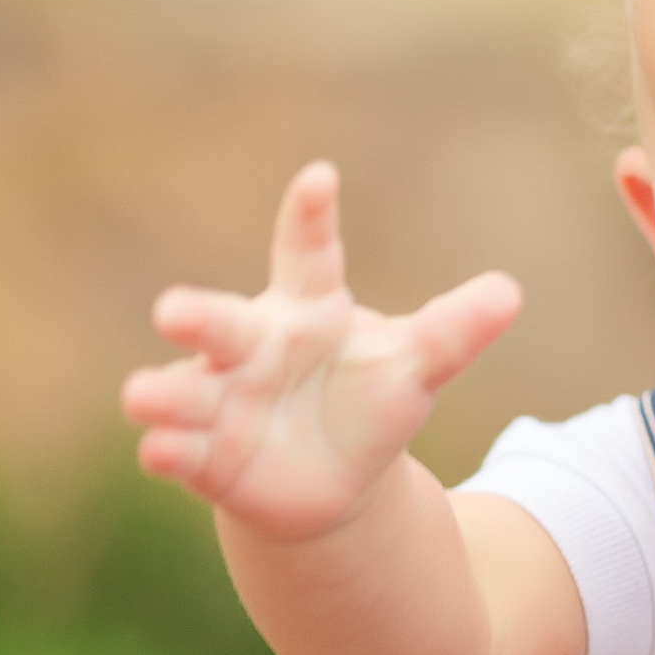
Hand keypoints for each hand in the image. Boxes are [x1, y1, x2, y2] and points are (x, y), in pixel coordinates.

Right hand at [119, 161, 520, 540]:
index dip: (311, 217)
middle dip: (195, 317)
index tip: (321, 178)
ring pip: (182, 390)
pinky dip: (169, 450)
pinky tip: (161, 451)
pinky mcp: (205, 457)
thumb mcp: (416, 366)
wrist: (330, 477)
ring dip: (162, 393)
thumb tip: (511, 293)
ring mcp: (220, 401)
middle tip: (172, 310)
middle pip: (220, 325)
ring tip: (143, 396)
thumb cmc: (368, 401)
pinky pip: (179, 450)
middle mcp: (251, 348)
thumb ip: (453, 331)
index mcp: (309, 310)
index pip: (308, 255)